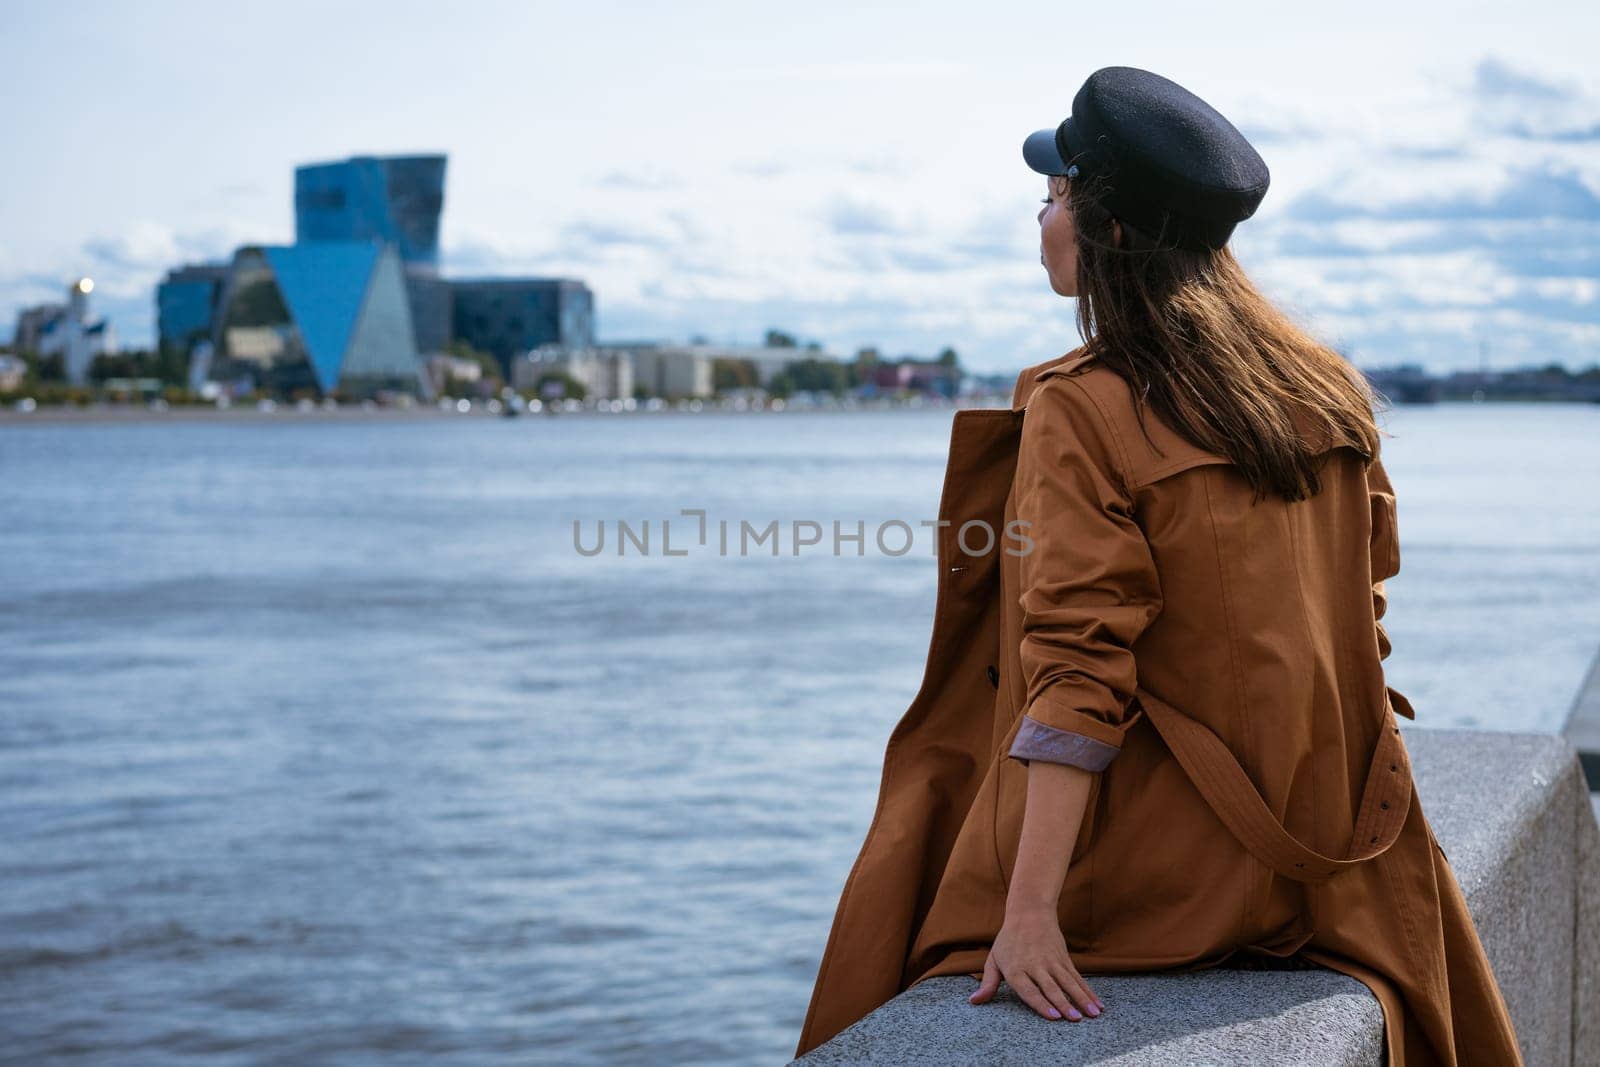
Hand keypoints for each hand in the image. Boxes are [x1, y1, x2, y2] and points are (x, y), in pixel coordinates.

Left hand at [968, 906, 1103, 1021]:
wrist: (1029, 912)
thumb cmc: (1008, 941)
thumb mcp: (994, 960)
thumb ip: (988, 983)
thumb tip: (974, 1002)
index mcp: (1016, 969)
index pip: (1029, 990)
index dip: (1042, 1004)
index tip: (1054, 1017)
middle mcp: (1035, 966)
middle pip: (1051, 987)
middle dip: (1065, 1004)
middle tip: (1076, 1019)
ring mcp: (1052, 961)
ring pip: (1068, 982)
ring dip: (1082, 999)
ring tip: (1094, 1014)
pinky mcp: (1064, 958)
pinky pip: (1077, 977)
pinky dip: (1088, 991)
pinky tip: (1098, 1004)